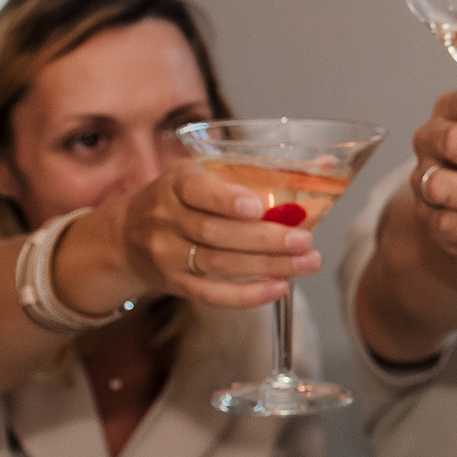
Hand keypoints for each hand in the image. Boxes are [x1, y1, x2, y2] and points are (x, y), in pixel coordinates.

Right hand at [107, 160, 320, 308]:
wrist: (126, 235)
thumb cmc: (185, 198)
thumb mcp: (210, 173)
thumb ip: (265, 169)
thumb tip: (329, 162)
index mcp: (177, 183)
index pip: (196, 189)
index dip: (226, 199)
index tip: (258, 206)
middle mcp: (166, 218)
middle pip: (214, 232)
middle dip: (264, 239)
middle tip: (305, 240)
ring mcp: (167, 255)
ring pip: (217, 264)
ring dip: (267, 266)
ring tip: (308, 263)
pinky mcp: (175, 284)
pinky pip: (211, 294)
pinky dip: (247, 295)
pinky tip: (279, 288)